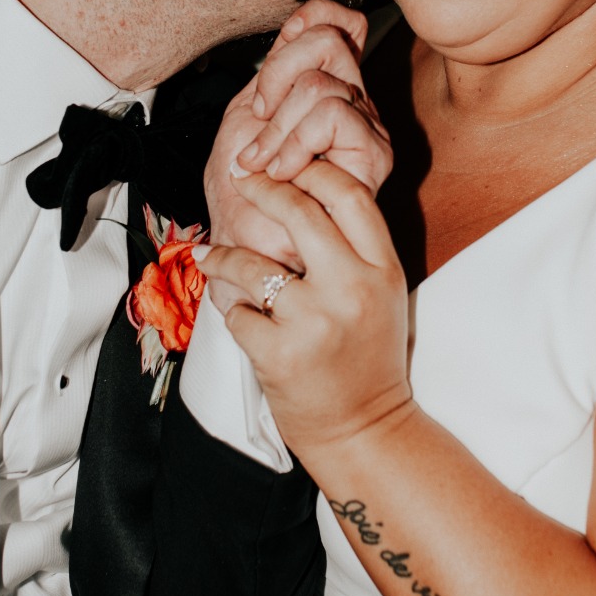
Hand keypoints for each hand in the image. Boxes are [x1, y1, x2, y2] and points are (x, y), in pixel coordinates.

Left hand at [195, 161, 411, 456]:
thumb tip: (307, 193)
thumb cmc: (368, 359)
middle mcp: (352, 289)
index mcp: (382, 270)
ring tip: (212, 256)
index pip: (349, 195)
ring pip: (251, 263)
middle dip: (262, 188)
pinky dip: (230, 309)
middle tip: (243, 182)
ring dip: (223, 256)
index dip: (312, 172)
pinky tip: (236, 312)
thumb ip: (355, 248)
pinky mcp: (278, 352)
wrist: (366, 429)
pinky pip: (235, 311)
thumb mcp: (381, 295)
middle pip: (299, 211)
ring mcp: (314, 321)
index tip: (286, 166)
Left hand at [204, 0, 392, 311]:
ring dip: (276, 128)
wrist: (246, 254)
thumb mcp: (248, 116)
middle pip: (329, 43)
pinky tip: (280, 175)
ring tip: (265, 168)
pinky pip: (331, 116)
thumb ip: (277, 69)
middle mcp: (359, 110)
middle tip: (257, 138)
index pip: (338, 22)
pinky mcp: (373, 164)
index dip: (296, 33)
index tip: (264, 86)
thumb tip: (304, 19)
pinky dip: (291, 143)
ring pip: (324, 85)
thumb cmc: (244, 197)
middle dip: (273, 84)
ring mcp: (370, 137)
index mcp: (331, 94)